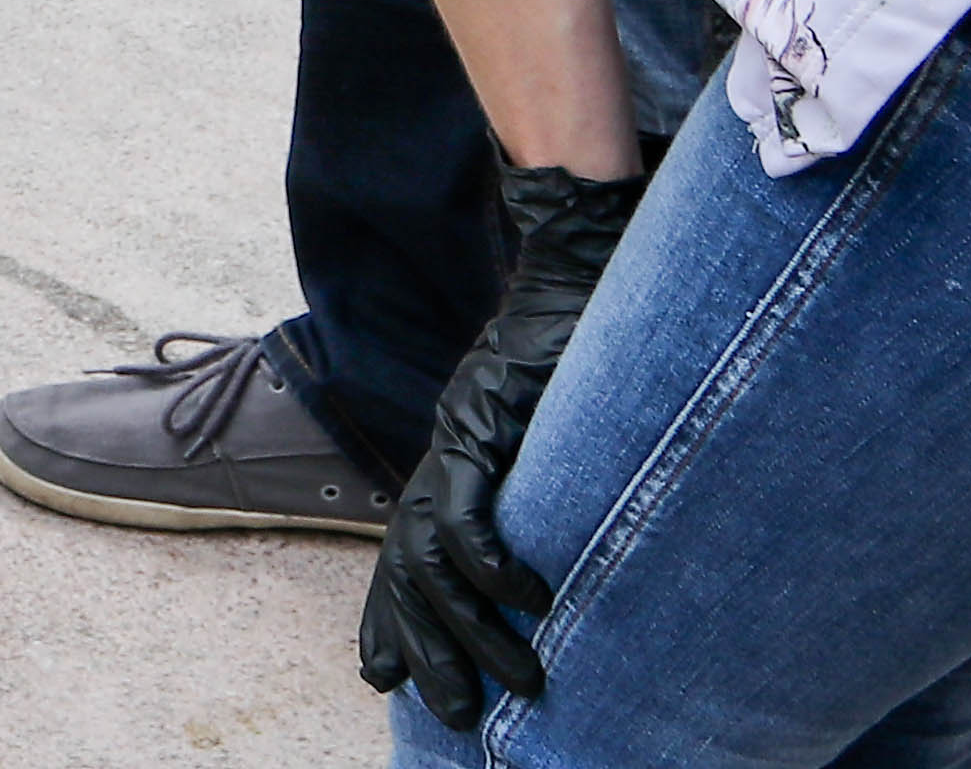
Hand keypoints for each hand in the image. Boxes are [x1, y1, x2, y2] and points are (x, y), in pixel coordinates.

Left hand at [357, 160, 643, 721]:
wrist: (582, 258)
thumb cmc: (588, 341)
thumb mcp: (564, 429)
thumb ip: (555, 480)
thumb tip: (579, 549)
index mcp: (459, 460)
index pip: (410, 555)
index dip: (391, 619)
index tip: (382, 678)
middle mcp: (448, 453)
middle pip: (411, 572)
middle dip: (425, 647)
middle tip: (455, 712)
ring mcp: (461, 436)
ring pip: (434, 559)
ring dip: (468, 630)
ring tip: (519, 684)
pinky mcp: (484, 419)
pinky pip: (470, 509)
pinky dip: (493, 564)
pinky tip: (532, 601)